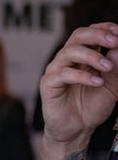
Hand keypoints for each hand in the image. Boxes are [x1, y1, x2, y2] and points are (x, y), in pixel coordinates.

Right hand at [39, 22, 117, 148]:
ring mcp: (56, 70)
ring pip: (69, 52)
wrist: (77, 130)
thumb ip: (116, 69)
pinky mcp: (49, 84)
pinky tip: (97, 82)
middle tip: (115, 41)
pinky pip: (63, 74)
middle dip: (97, 36)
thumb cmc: (91, 107)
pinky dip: (82, 76)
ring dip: (91, 56)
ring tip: (108, 67)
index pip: (89, 34)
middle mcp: (68, 60)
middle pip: (77, 36)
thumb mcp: (112, 87)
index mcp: (83, 57)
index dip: (103, 29)